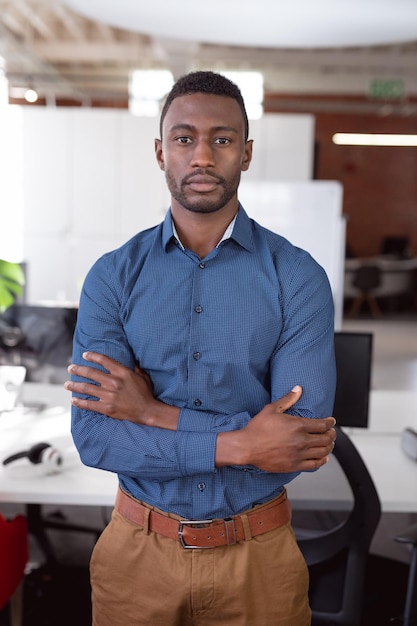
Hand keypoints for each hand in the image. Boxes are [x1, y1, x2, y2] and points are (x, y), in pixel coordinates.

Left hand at [64, 352, 179, 427]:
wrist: (147, 411)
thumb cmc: (145, 393)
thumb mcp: (142, 376)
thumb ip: (135, 367)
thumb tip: (132, 358)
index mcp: (122, 372)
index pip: (104, 360)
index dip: (92, 356)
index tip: (84, 355)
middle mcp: (114, 382)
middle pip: (91, 373)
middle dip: (78, 369)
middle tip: (70, 368)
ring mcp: (109, 395)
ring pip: (86, 388)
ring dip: (74, 385)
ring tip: (67, 384)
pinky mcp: (107, 408)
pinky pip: (89, 404)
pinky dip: (79, 402)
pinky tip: (73, 400)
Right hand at [216, 386, 335, 472]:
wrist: (247, 447)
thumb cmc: (257, 428)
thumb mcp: (272, 409)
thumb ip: (287, 399)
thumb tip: (298, 389)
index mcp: (297, 425)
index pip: (322, 425)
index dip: (330, 423)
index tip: (331, 421)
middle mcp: (301, 440)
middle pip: (326, 438)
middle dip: (332, 434)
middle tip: (332, 433)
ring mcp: (299, 454)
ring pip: (322, 452)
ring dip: (329, 447)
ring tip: (329, 444)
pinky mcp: (294, 465)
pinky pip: (314, 464)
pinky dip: (322, 461)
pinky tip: (323, 458)